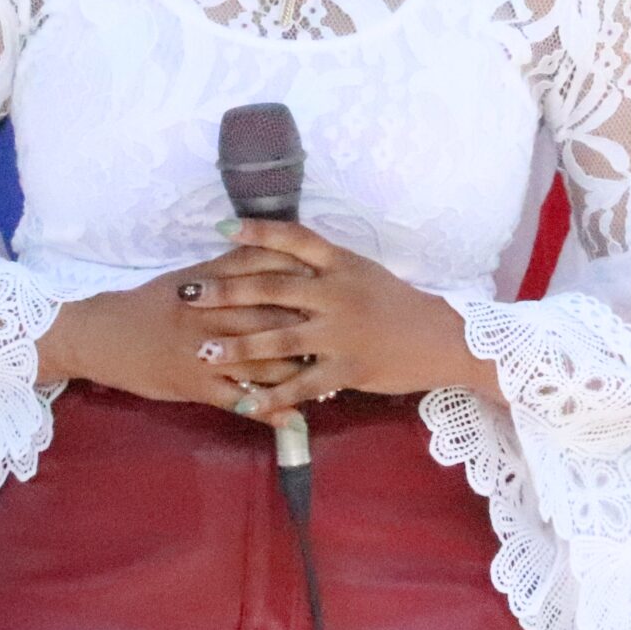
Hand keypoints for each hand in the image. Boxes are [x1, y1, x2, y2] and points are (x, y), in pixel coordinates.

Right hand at [34, 243, 312, 411]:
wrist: (103, 334)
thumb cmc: (149, 304)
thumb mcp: (189, 279)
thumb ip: (229, 267)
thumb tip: (270, 249)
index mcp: (213, 285)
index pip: (267, 282)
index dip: (303, 287)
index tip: (335, 293)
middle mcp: (213, 316)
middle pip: (272, 323)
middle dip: (311, 333)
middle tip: (347, 343)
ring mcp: (205, 353)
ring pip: (262, 364)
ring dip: (298, 376)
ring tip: (331, 384)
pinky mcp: (195, 386)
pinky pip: (239, 401)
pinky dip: (268, 410)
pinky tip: (294, 419)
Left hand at [186, 218, 500, 418]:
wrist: (441, 338)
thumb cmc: (396, 303)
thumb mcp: (361, 272)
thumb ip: (323, 266)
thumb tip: (278, 252)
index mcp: (340, 264)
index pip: (293, 240)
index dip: (256, 233)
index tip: (221, 229)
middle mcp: (337, 293)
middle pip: (272, 287)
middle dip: (225, 291)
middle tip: (189, 293)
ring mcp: (342, 332)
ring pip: (279, 338)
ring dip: (237, 346)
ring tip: (204, 351)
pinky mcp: (348, 369)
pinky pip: (303, 385)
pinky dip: (273, 395)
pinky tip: (246, 400)